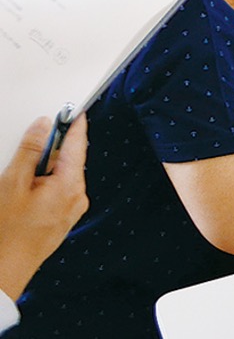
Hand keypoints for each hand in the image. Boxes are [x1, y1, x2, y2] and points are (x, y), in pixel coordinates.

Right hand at [0, 115, 88, 300]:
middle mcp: (77, 197)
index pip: (78, 144)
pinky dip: (47, 183)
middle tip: (38, 139)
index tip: (72, 109)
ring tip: (23, 177)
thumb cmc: (6, 233)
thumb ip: (30, 150)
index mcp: (70, 185)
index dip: (74, 124)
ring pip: (64, 176)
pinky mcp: (63, 219)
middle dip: (55, 148)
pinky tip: (27, 191)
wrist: (3, 273)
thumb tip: (43, 125)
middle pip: (71, 159)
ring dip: (48, 168)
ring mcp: (72, 210)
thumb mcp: (12, 184)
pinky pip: (60, 191)